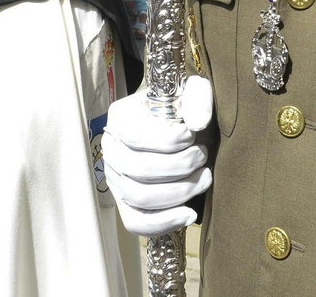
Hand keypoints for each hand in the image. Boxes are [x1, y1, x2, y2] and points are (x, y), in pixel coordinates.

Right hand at [103, 75, 213, 235]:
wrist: (187, 130)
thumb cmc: (187, 110)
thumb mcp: (194, 92)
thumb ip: (198, 97)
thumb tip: (197, 123)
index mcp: (119, 118)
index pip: (137, 138)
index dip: (171, 141)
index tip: (193, 134)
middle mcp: (111, 149)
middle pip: (139, 170)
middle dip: (181, 166)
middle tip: (203, 156)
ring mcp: (116, 178)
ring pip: (140, 198)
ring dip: (180, 191)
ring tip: (204, 177)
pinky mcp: (127, 203)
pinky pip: (137, 223)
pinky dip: (165, 222)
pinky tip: (190, 213)